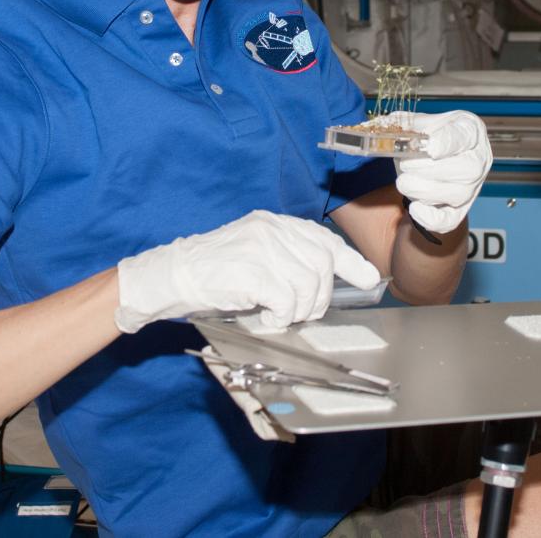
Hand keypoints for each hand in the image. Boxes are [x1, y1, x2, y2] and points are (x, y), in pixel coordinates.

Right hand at [114, 210, 381, 332]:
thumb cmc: (214, 272)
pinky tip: (268, 318)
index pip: (323, 238)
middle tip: (303, 313)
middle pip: (322, 264)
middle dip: (320, 297)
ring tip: (282, 316)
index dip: (350, 261)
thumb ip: (287, 259)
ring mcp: (260, 247)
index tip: (369, 278)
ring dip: (300, 309)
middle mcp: (270, 229)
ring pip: (308, 284)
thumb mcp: (255, 254)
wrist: (172, 275)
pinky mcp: (249, 270)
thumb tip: (325, 280)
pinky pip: (286, 299)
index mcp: (273, 223)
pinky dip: (282, 316)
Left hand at [395, 111, 491, 234]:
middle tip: (406, 165)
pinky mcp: (459, 210)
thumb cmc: (427, 138)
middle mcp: (477, 159)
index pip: (466, 136)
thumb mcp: (417, 122)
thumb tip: (382, 128)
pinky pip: (450, 221)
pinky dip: (430, 218)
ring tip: (405, 181)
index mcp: (469, 131)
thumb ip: (402, 123)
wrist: (428, 160)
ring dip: (424, 190)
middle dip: (431, 169)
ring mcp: (471, 187)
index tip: (430, 148)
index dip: (448, 143)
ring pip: (458, 195)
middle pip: (467, 169)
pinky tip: (414, 208)